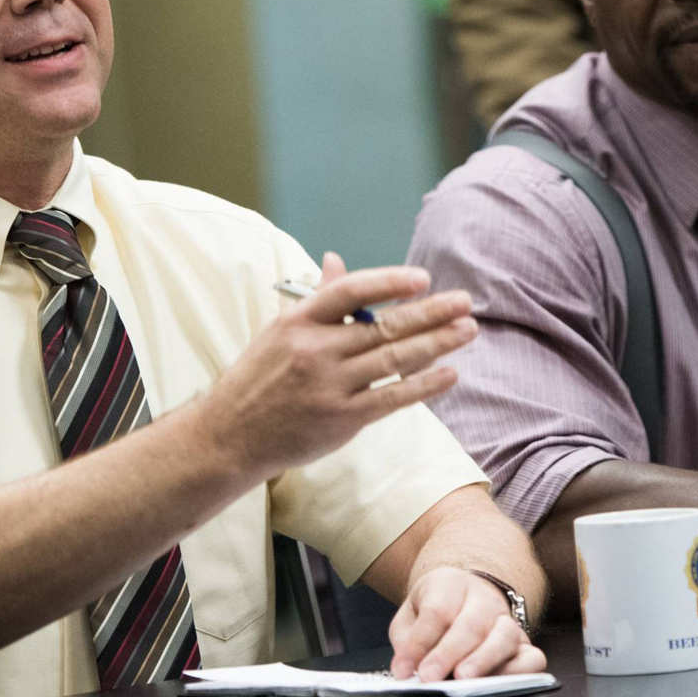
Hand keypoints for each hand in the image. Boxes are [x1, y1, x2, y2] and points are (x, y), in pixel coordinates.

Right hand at [196, 253, 476, 477]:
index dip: (388, 282)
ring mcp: (329, 386)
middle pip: (382, 325)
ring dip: (437, 343)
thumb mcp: (280, 331)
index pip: (349, 291)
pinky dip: (423, 385)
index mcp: (298, 321)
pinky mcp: (341, 420)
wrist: (229, 436)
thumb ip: (316, 298)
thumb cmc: (258, 378)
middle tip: (466, 302)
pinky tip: (450, 373)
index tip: (422, 278)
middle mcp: (314, 350)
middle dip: (430, 312)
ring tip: (468, 330)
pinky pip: (391, 399)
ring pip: (393, 359)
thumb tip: (336, 259)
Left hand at [388, 567, 544, 680]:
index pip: (437, 610)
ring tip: (462, 679)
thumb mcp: (411, 617)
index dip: (420, 642)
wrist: (466, 597)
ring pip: (504, 636)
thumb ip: (407, 641)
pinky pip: (532, 658)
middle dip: (448, 653)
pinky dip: (519, 672)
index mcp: (450, 584)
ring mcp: (507, 620)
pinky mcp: (525, 644)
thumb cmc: (436, 610)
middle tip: (429, 677)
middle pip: (470, 623)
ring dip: (483, 660)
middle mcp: (483, 598)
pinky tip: (498, 684)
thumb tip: (406, 669)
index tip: (404, 669)